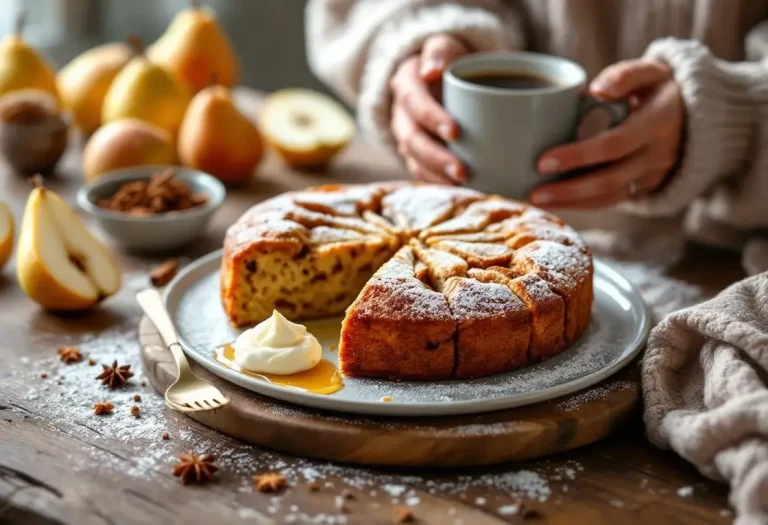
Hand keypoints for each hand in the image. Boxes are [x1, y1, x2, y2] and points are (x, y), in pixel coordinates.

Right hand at [390, 34, 467, 183]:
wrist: (445, 76)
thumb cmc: (452, 61)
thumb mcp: (447, 46)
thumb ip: (440, 51)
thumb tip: (431, 72)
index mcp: (406, 81)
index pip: (414, 101)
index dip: (431, 118)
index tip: (455, 131)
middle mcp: (401, 111)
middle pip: (412, 138)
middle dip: (436, 156)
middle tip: (463, 170)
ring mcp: (406, 135)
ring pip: (413, 159)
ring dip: (436, 174)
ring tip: (462, 184)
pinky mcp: (415, 153)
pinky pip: (420, 171)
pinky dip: (436, 182)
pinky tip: (456, 190)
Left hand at [530, 59, 683, 208]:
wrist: (696, 116)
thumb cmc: (661, 89)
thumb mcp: (653, 71)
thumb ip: (626, 75)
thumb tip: (596, 89)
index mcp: (658, 122)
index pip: (615, 144)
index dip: (579, 156)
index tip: (543, 161)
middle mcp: (658, 154)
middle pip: (610, 178)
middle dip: (569, 188)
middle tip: (533, 192)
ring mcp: (653, 175)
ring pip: (611, 196)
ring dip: (572, 202)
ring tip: (537, 200)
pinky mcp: (645, 187)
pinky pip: (613, 200)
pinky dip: (583, 204)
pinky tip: (555, 203)